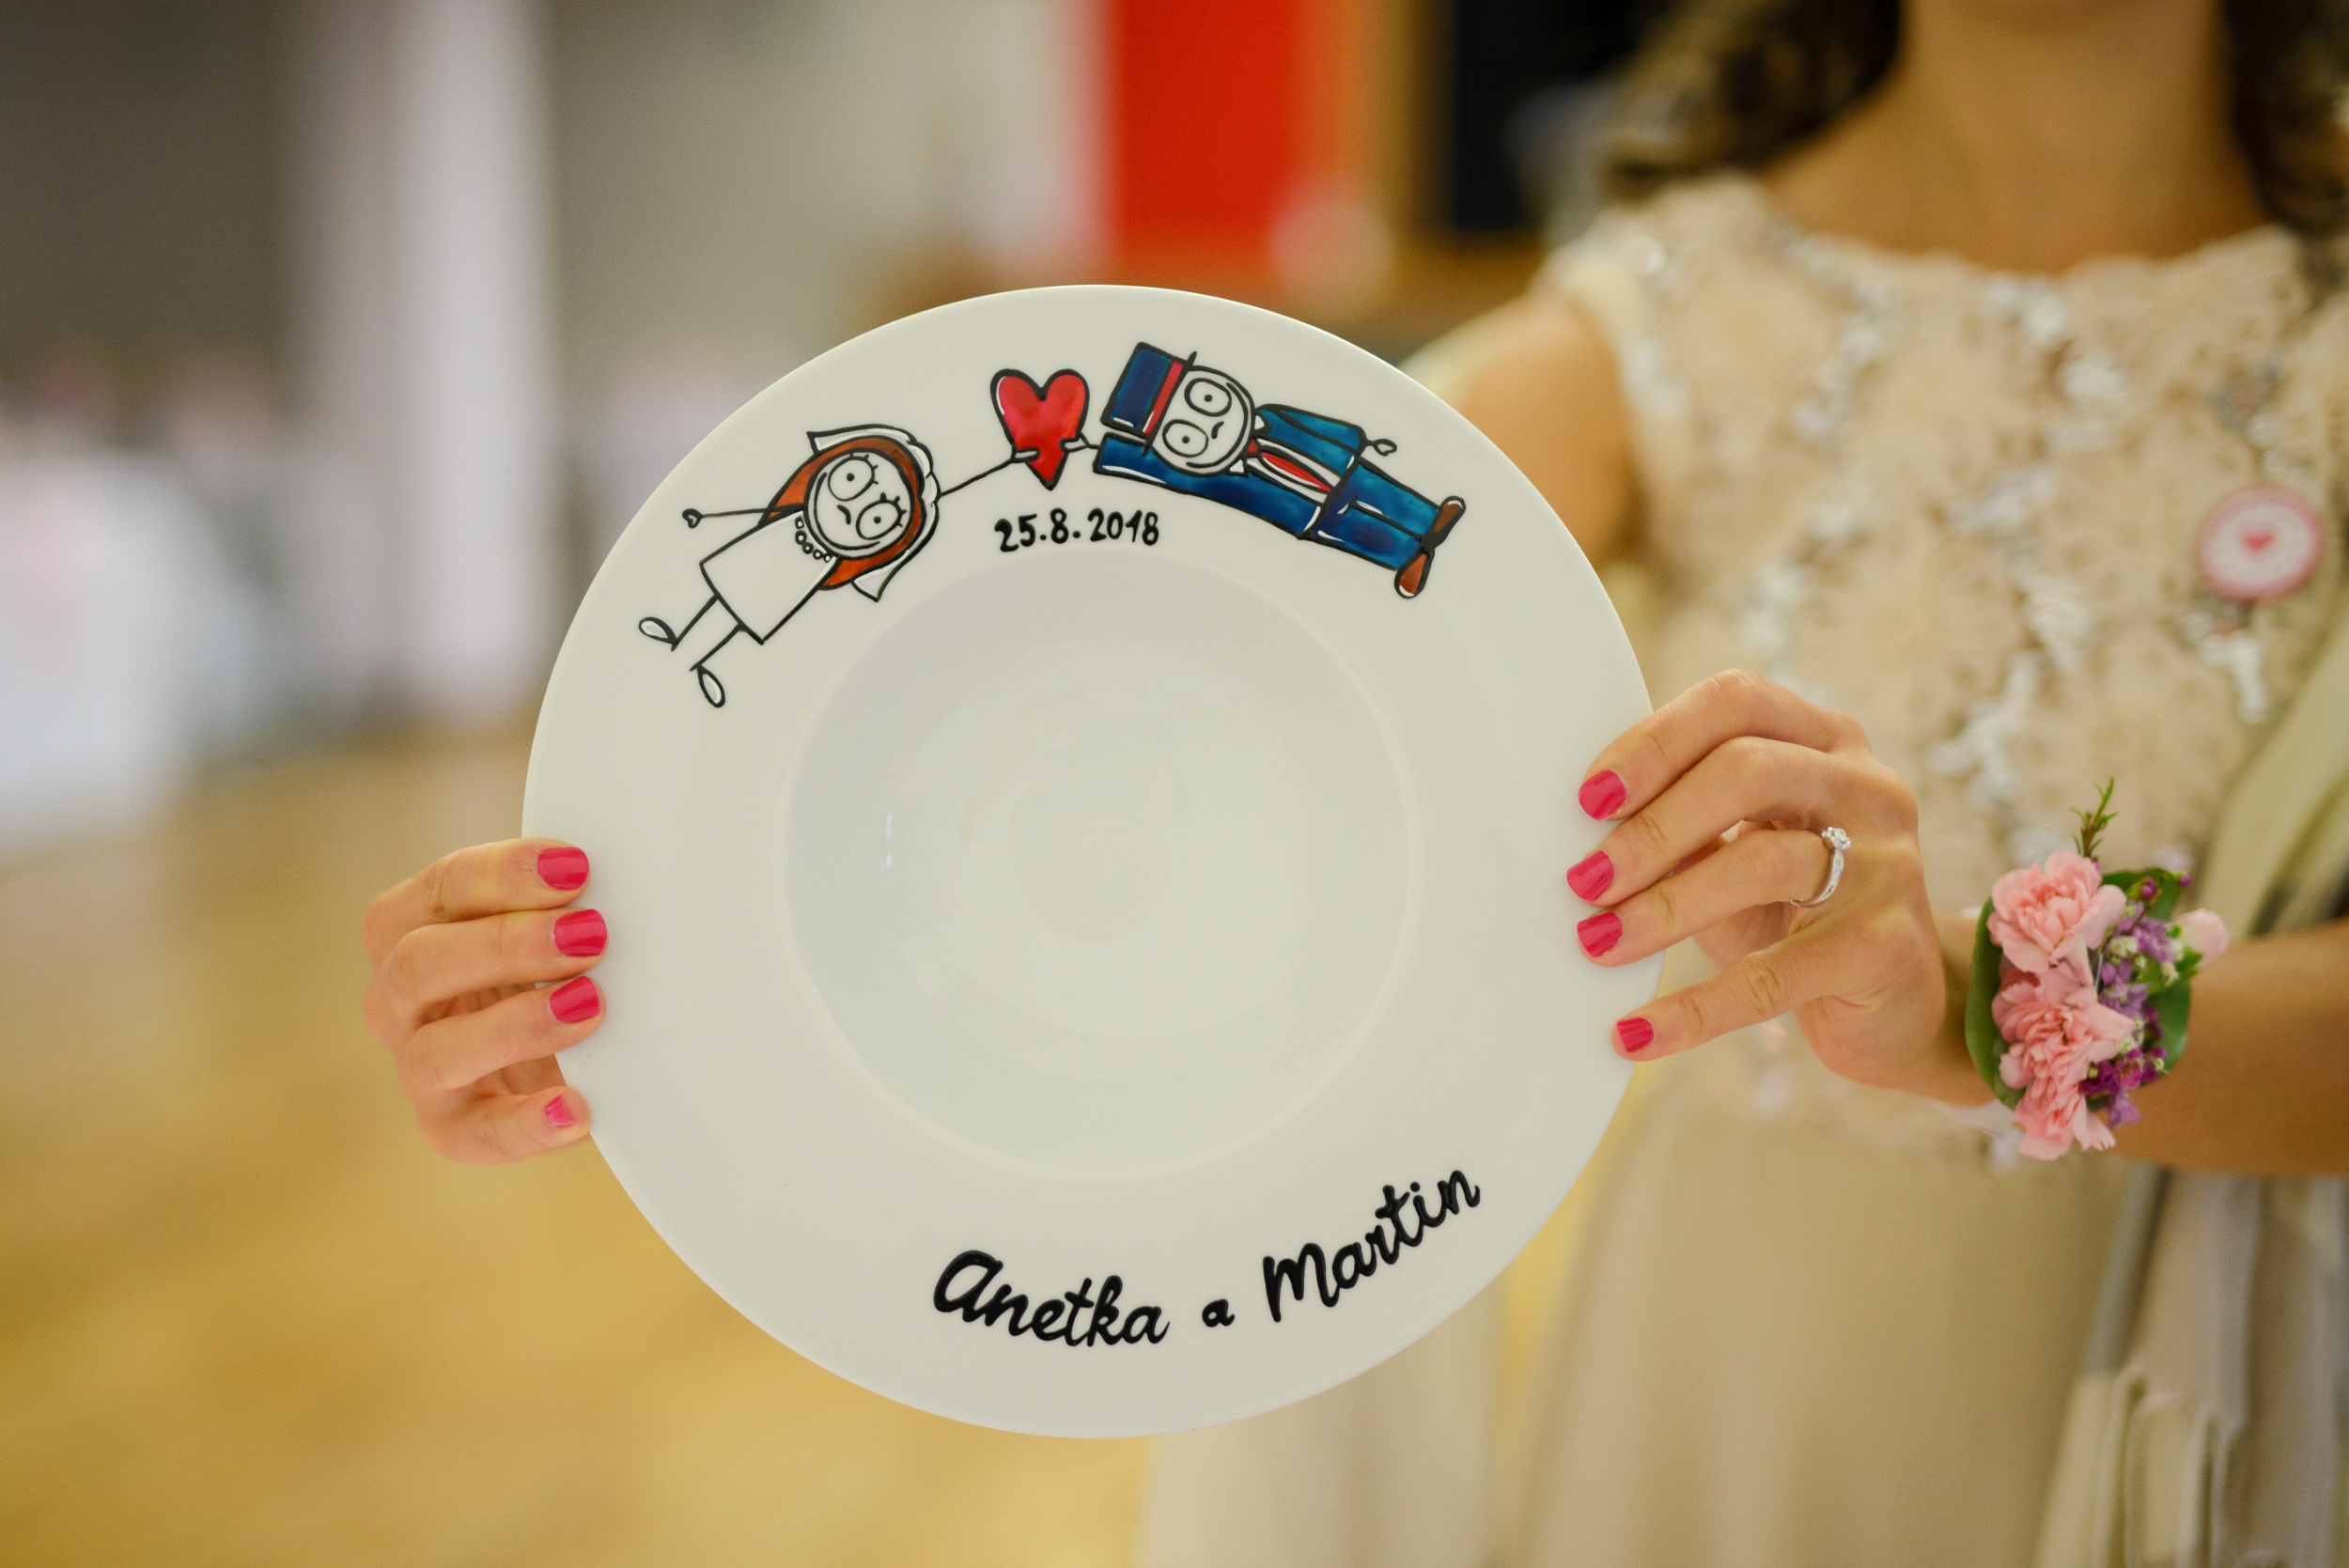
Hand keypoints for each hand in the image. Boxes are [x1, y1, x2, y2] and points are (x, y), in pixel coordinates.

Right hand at [361, 839, 606, 1162]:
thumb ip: (565, 895)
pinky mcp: (452, 1128)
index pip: (440, 890)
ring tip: (590, 1006)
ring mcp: (419, 1068)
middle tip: (591, 935)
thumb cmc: (563, 964)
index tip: (578, 868)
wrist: (582, 1054)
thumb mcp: (554, 921)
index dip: (504, 875)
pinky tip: (577, 1109)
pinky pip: (474, 1136)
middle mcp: (400, 999)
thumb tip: (609, 864)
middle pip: (420, 964)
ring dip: (515, 1025)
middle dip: (507, 945)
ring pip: (436, 1051)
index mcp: (413, 927)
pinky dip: (524, 1127)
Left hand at [1567, 670, 1985, 1102]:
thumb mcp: (1737, 852)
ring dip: (1664, 906)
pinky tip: (1637, 1033)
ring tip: (1597, 943)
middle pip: (1747, 770)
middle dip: (1652, 827)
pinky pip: (1776, 974)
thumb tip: (1585, 835)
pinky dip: (1697, 1007)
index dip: (1655, 742)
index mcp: (1824, 740)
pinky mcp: (1885, 948)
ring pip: (1765, 862)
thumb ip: (1683, 826)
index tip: (1589, 800)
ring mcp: (1888, 863)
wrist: (1896, 1003)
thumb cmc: (1793, 910)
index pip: (1736, 701)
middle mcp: (1866, 786)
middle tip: (1585, 881)